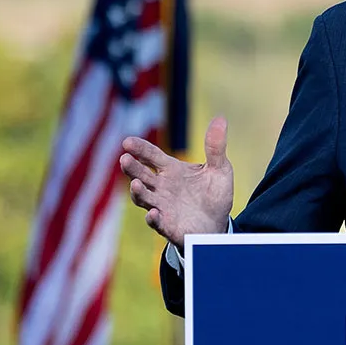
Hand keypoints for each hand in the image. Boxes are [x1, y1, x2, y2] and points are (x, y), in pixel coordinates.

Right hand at [119, 117, 234, 248]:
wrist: (218, 224)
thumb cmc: (214, 195)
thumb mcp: (220, 169)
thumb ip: (216, 147)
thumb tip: (220, 119)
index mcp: (171, 170)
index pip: (151, 156)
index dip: (139, 148)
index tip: (127, 142)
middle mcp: (161, 187)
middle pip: (141, 174)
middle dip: (132, 167)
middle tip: (125, 159)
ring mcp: (162, 206)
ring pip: (143, 198)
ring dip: (137, 191)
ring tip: (136, 184)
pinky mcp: (167, 225)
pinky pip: (157, 222)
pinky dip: (153, 218)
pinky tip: (153, 213)